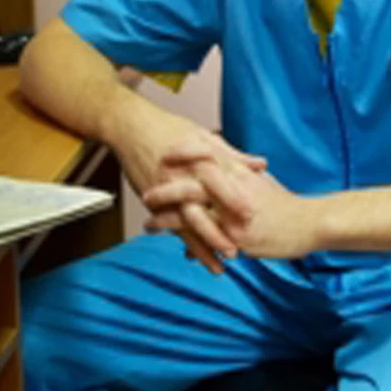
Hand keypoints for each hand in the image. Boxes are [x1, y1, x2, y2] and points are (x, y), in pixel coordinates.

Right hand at [107, 94, 266, 270]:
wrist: (130, 127)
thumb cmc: (168, 128)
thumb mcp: (204, 136)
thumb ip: (233, 155)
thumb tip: (261, 164)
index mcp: (197, 160)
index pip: (219, 182)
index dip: (234, 198)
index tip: (252, 213)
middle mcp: (182, 178)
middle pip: (202, 209)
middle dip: (218, 231)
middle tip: (237, 248)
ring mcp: (166, 192)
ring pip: (187, 225)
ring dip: (204, 245)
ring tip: (220, 263)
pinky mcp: (155, 202)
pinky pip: (171, 227)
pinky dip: (185, 243)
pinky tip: (197, 258)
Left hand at [143, 165, 319, 261]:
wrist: (308, 222)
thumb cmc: (283, 203)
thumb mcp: (259, 180)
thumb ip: (238, 171)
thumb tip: (217, 166)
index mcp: (239, 172)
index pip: (206, 154)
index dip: (183, 152)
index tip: (164, 152)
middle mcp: (234, 190)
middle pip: (193, 182)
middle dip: (166, 186)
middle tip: (146, 190)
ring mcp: (234, 214)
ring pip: (194, 212)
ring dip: (168, 217)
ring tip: (148, 221)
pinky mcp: (237, 236)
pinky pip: (206, 239)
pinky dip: (186, 241)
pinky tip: (177, 250)